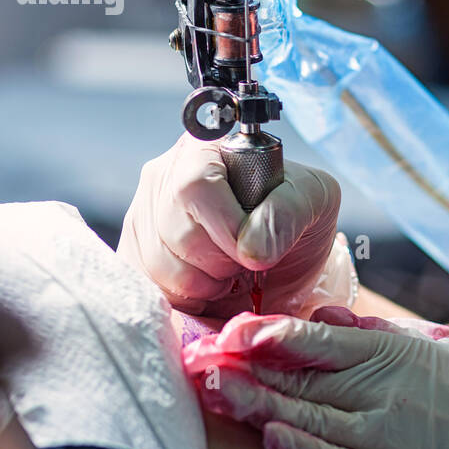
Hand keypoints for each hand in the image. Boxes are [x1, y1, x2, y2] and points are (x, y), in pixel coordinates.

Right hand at [119, 132, 342, 317]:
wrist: (285, 258)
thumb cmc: (298, 219)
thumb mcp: (315, 200)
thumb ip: (289, 210)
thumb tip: (251, 247)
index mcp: (207, 149)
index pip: (195, 185)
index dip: (226, 228)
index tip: (255, 252)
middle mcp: (164, 176)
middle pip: (174, 231)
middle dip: (220, 262)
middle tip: (245, 265)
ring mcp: (142, 216)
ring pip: (158, 265)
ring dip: (203, 284)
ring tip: (227, 273)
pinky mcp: (133, 254)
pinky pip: (147, 287)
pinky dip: (184, 298)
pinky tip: (207, 286)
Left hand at [181, 307, 448, 448]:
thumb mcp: (444, 350)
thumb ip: (385, 334)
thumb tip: (330, 319)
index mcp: (398, 354)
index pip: (318, 340)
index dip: (271, 335)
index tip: (236, 331)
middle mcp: (386, 391)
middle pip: (302, 377)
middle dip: (249, 368)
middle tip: (207, 360)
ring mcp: (387, 436)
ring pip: (308, 417)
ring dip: (259, 404)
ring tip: (221, 393)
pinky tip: (269, 439)